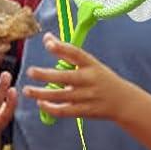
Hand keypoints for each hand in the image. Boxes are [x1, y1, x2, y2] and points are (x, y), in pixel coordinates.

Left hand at [23, 38, 138, 122]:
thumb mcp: (91, 64)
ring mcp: (87, 96)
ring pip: (60, 95)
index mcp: (91, 65)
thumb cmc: (102, 80)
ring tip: (27, 90)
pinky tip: (40, 103)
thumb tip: (47, 39)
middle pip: (65, 77)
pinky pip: (63, 110)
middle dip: (45, 75)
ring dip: (41, 94)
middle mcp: (89, 79)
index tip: (48, 42)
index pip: (76, 53)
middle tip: (30, 71)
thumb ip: (69, 54)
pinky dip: (50, 108)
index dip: (61, 47)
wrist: (123, 101)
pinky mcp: (84, 111)